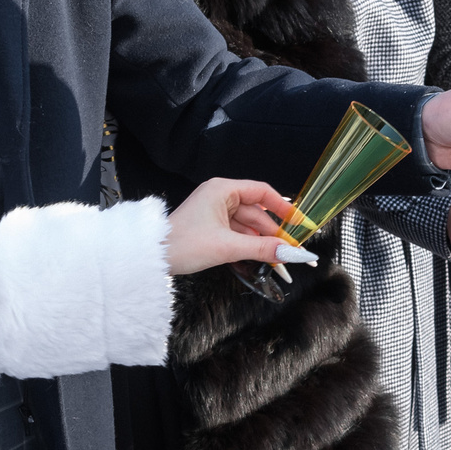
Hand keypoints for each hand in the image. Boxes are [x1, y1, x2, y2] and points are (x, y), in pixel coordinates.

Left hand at [166, 176, 301, 274]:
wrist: (152, 257)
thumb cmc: (182, 244)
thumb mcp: (227, 247)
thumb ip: (262, 248)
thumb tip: (292, 252)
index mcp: (222, 190)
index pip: (262, 192)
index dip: (283, 208)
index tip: (299, 223)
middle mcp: (220, 196)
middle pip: (257, 212)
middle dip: (273, 233)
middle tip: (291, 251)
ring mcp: (215, 212)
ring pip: (248, 225)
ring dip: (262, 242)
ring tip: (278, 260)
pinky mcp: (211, 227)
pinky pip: (237, 233)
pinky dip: (249, 245)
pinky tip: (260, 258)